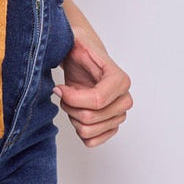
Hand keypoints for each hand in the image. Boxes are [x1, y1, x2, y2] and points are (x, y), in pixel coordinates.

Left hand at [54, 29, 132, 147]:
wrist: (83, 58)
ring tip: (70, 101)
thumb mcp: (74, 42)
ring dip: (73, 117)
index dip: (72, 98)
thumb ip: (70, 43)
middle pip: (90, 118)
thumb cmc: (80, 50)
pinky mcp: (111, 126)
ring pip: (89, 131)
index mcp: (120, 79)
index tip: (58, 88)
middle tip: (63, 92)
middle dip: (69, 106)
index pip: (97, 100)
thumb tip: (68, 47)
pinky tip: (76, 113)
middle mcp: (124, 99)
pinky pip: (92, 142)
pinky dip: (79, 130)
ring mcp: (119, 115)